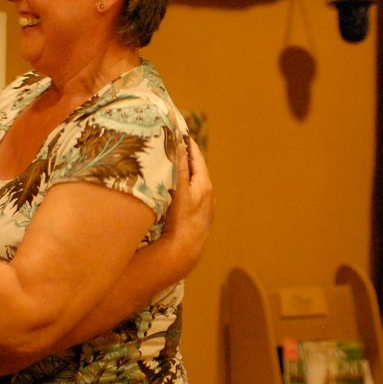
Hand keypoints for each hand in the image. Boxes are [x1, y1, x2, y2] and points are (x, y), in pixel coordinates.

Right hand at [160, 138, 213, 271]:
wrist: (183, 251)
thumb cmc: (179, 219)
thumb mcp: (178, 189)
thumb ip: (180, 167)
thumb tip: (180, 144)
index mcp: (204, 184)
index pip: (197, 157)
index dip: (188, 144)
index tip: (181, 132)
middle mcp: (208, 194)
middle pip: (196, 170)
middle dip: (187, 158)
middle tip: (175, 145)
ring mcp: (205, 207)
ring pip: (194, 184)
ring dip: (186, 174)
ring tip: (174, 165)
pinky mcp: (199, 219)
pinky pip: (192, 197)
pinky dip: (186, 189)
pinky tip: (177, 192)